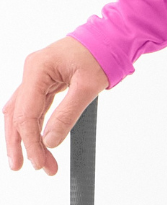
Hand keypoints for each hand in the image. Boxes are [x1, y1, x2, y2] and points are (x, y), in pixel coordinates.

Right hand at [4, 38, 108, 175]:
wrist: (112, 36)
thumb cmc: (102, 53)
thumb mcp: (87, 86)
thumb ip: (67, 114)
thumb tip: (50, 141)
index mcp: (38, 68)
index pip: (26, 113)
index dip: (29, 141)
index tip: (38, 162)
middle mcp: (32, 72)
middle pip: (16, 114)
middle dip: (20, 143)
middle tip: (23, 168)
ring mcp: (37, 76)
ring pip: (23, 112)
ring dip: (28, 137)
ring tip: (36, 162)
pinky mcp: (45, 81)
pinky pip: (35, 108)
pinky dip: (37, 126)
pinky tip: (39, 143)